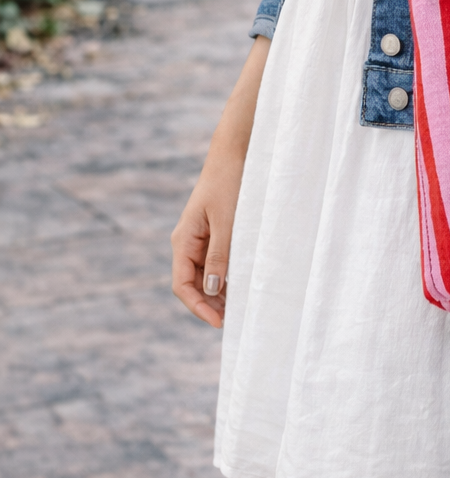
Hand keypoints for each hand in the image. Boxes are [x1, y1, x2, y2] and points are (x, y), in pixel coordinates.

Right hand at [171, 152, 243, 327]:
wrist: (233, 155)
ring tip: (238, 308)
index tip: (218, 322)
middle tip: (232, 320)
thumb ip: (219, 256)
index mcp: (183, 240)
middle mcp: (187, 243)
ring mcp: (199, 239)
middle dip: (209, 304)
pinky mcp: (213, 234)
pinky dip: (225, 277)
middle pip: (192, 284)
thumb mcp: (226, 222)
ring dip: (217, 293)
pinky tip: (240, 286)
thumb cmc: (228, 184)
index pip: (182, 285)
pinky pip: (214, 263)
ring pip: (204, 276)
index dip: (197, 307)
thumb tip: (213, 289)